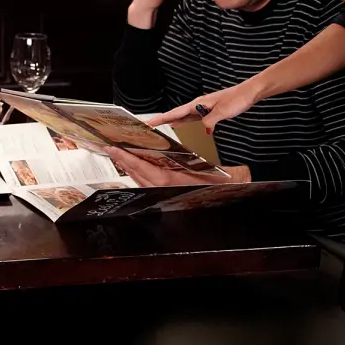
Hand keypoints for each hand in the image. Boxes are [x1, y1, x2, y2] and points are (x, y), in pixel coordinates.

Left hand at [105, 147, 248, 186]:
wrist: (234, 191)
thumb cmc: (223, 181)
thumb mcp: (209, 168)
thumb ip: (187, 160)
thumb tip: (167, 150)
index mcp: (174, 181)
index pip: (144, 169)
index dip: (127, 159)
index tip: (115, 149)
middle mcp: (166, 189)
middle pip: (138, 175)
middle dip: (123, 162)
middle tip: (109, 149)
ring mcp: (166, 193)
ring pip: (141, 180)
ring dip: (129, 168)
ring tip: (118, 155)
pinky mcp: (168, 194)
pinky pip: (148, 184)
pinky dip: (139, 174)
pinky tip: (134, 167)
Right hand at [147, 80, 261, 132]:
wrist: (249, 93)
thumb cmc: (237, 98)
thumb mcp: (222, 112)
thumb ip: (210, 121)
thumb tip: (204, 129)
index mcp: (198, 104)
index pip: (175, 113)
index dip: (162, 118)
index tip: (150, 122)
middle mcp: (198, 105)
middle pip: (176, 114)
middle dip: (163, 119)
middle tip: (151, 125)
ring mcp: (203, 108)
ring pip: (184, 116)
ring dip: (173, 121)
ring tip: (162, 125)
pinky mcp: (209, 111)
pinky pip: (193, 118)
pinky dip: (185, 122)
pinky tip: (182, 125)